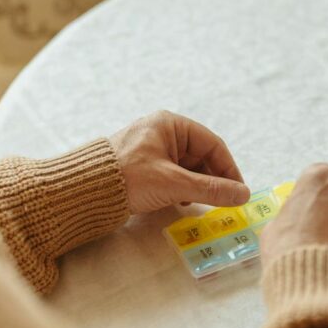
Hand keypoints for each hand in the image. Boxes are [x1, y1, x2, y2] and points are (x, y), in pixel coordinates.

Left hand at [108, 111, 249, 214]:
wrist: (84, 191)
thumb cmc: (128, 178)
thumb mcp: (173, 184)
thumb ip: (210, 190)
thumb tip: (243, 195)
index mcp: (170, 124)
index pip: (212, 144)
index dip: (229, 169)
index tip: (239, 192)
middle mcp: (162, 132)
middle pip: (200, 156)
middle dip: (211, 179)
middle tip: (223, 202)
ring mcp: (152, 148)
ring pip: (187, 168)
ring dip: (196, 186)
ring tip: (197, 203)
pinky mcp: (143, 165)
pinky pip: (172, 174)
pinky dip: (181, 188)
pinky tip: (179, 202)